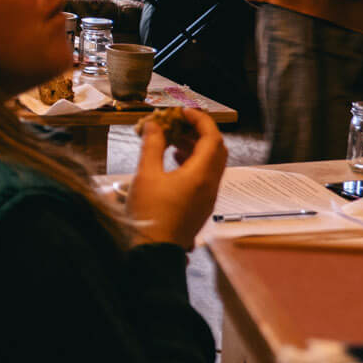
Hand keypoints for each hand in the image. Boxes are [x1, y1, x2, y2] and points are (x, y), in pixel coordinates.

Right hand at [125, 108, 226, 248]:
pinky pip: (206, 176)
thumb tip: (153, 125)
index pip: (212, 138)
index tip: (183, 112)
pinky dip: (195, 162)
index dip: (200, 120)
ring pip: (212, 163)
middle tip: (179, 123)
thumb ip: (152, 146)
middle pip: (217, 150)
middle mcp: (211, 185)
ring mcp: (208, 197)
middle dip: (200, 132)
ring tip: (173, 140)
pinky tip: (174, 162)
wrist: (155, 250)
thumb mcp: (146, 175)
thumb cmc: (150, 213)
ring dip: (197, 147)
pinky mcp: (201, 205)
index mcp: (201, 175)